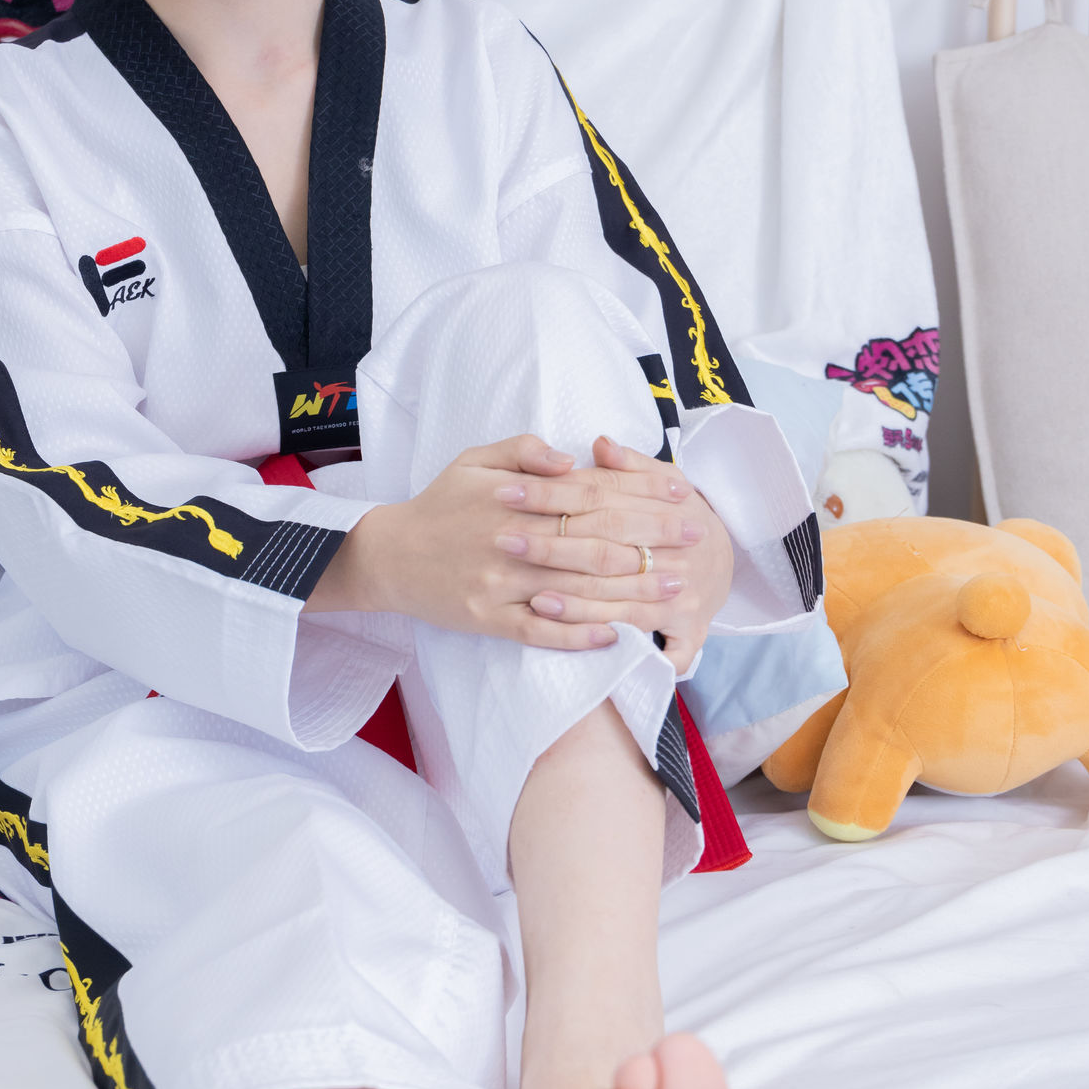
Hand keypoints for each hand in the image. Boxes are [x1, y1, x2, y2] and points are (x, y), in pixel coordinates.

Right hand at [306, 431, 732, 660]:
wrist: (390, 555)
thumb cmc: (441, 503)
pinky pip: (540, 633)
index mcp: (514, 498)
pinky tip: (615, 637)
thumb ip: (525, 451)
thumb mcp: (476, 459)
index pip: (589, 495)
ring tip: (675, 589)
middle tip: (697, 541)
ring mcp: (502, 586)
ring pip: (576, 591)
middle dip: (651, 542)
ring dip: (630, 592)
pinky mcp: (489, 621)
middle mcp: (512, 541)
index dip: (638, 495)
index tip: (680, 497)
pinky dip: (578, 636)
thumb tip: (573, 458)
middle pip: (594, 542)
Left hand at [501, 432, 734, 672]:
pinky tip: (565, 626)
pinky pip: (637, 632)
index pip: (599, 495)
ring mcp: (681, 594)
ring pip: (616, 594)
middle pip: (604, 545)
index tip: (507, 490)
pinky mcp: (686, 630)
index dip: (551, 492)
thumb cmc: (681, 520)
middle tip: (501, 538)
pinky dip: (598, 627)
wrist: (726, 566)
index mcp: (668, 507)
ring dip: (568, 593)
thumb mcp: (668, 483)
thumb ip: (632, 466)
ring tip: (526, 588)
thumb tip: (600, 444)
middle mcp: (676, 551)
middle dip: (549, 543)